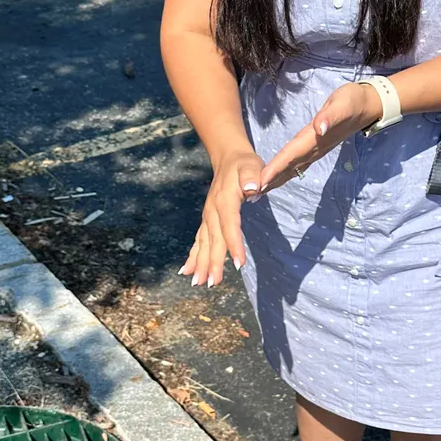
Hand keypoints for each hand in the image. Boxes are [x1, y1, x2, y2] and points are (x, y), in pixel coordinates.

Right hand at [181, 145, 264, 286]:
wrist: (228, 158)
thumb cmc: (245, 164)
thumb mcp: (252, 165)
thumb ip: (252, 176)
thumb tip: (251, 189)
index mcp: (225, 199)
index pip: (230, 225)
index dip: (234, 244)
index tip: (239, 264)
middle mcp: (212, 210)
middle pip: (213, 239)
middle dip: (212, 262)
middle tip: (213, 282)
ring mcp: (207, 216)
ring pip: (203, 242)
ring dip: (200, 263)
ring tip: (198, 283)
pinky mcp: (206, 220)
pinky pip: (198, 240)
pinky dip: (192, 256)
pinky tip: (187, 272)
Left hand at [259, 82, 382, 191]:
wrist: (367, 106)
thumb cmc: (352, 101)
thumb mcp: (342, 104)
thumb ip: (331, 116)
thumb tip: (320, 127)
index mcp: (315, 138)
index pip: (292, 155)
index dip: (276, 168)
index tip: (261, 181)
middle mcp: (314, 148)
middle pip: (288, 167)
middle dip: (271, 180)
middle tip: (252, 195)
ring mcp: (316, 150)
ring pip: (292, 169)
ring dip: (276, 180)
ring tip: (260, 192)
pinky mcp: (316, 148)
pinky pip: (296, 164)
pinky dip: (284, 173)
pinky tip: (275, 179)